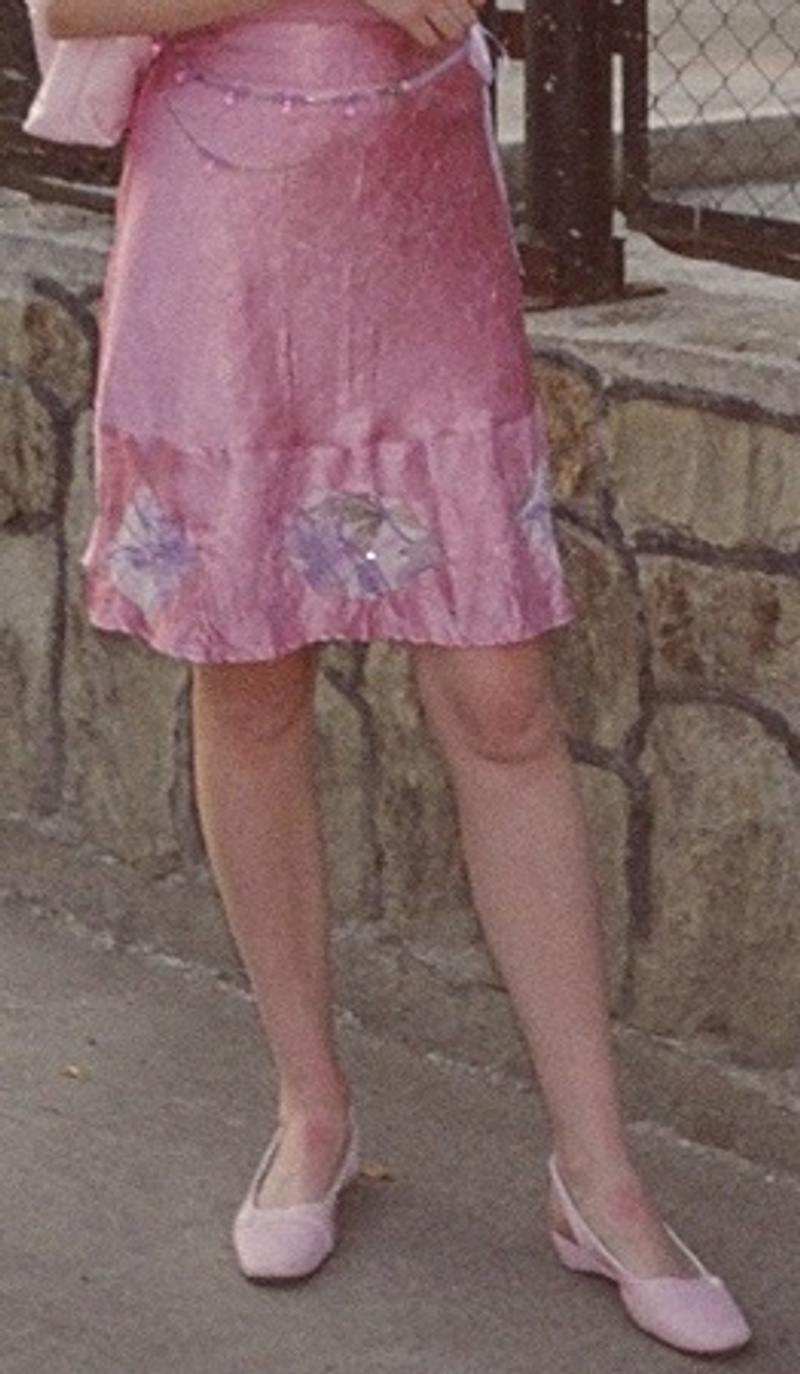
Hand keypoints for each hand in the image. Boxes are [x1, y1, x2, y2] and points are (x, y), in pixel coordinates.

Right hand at [361, 0, 483, 47]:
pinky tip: (425, 32)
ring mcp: (427, 3)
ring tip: (439, 27)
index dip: (474, 5)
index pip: (478, 1)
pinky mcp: (408, 16)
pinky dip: (431, 40)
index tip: (469, 6)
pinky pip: (431, 40)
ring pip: (453, 32)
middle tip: (452, 19)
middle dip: (462, 21)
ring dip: (448, 32)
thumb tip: (472, 4)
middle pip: (467, 19)